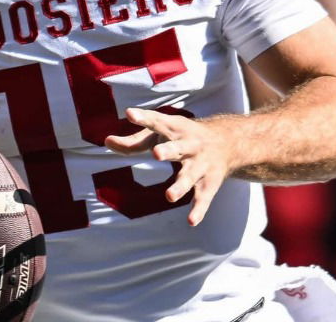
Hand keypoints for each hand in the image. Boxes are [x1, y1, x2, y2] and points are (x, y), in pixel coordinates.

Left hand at [104, 108, 235, 225]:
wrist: (228, 141)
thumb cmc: (183, 136)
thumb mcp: (161, 135)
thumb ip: (134, 141)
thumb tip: (107, 142)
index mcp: (175, 129)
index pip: (157, 122)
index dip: (144, 118)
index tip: (130, 114)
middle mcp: (190, 145)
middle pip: (178, 148)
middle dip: (168, 151)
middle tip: (156, 154)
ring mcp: (201, 164)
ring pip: (190, 175)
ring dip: (181, 185)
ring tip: (169, 196)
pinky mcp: (209, 183)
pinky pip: (203, 198)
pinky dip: (199, 210)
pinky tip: (191, 221)